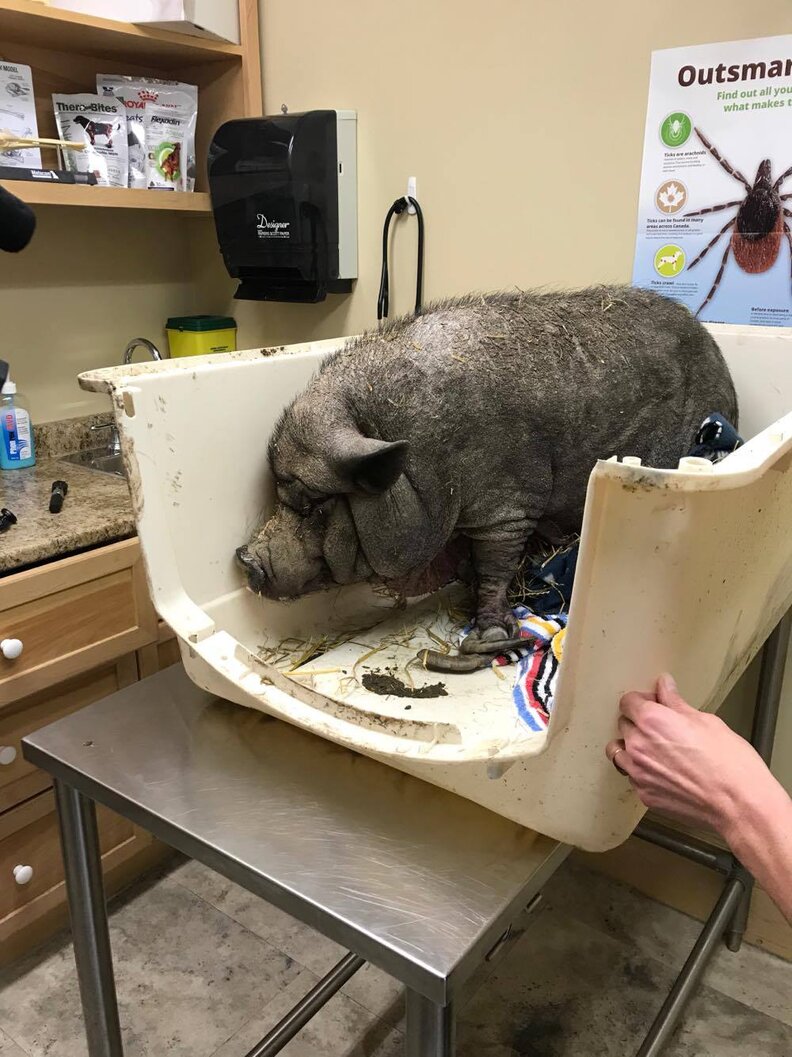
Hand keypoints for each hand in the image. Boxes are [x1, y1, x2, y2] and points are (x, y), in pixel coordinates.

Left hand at [605, 673, 769, 834]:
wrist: (738, 804)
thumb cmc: (729, 762)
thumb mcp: (706, 721)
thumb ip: (676, 703)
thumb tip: (664, 686)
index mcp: (652, 721)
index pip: (627, 702)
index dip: (641, 701)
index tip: (654, 704)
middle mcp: (638, 745)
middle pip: (623, 725)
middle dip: (638, 723)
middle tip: (661, 728)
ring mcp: (638, 772)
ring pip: (619, 752)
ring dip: (631, 747)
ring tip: (655, 751)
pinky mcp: (644, 794)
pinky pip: (632, 776)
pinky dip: (641, 771)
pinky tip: (663, 772)